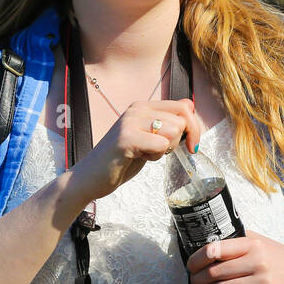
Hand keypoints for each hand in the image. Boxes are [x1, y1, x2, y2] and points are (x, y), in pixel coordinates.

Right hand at [68, 98, 203, 202]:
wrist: (90, 177)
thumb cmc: (122, 159)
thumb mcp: (148, 137)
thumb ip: (166, 123)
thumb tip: (190, 110)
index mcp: (143, 106)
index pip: (185, 106)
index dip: (194, 127)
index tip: (190, 145)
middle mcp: (137, 109)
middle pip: (182, 120)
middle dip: (178, 142)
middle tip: (157, 151)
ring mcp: (130, 122)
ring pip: (173, 131)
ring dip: (164, 150)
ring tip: (144, 153)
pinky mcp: (126, 138)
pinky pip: (161, 145)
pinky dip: (154, 157)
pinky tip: (138, 157)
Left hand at [186, 233, 283, 283]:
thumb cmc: (283, 260)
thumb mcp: (264, 242)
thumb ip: (240, 239)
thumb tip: (209, 242)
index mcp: (254, 244)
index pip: (215, 249)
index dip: (197, 259)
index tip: (191, 265)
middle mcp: (258, 262)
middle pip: (215, 273)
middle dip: (198, 279)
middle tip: (194, 281)